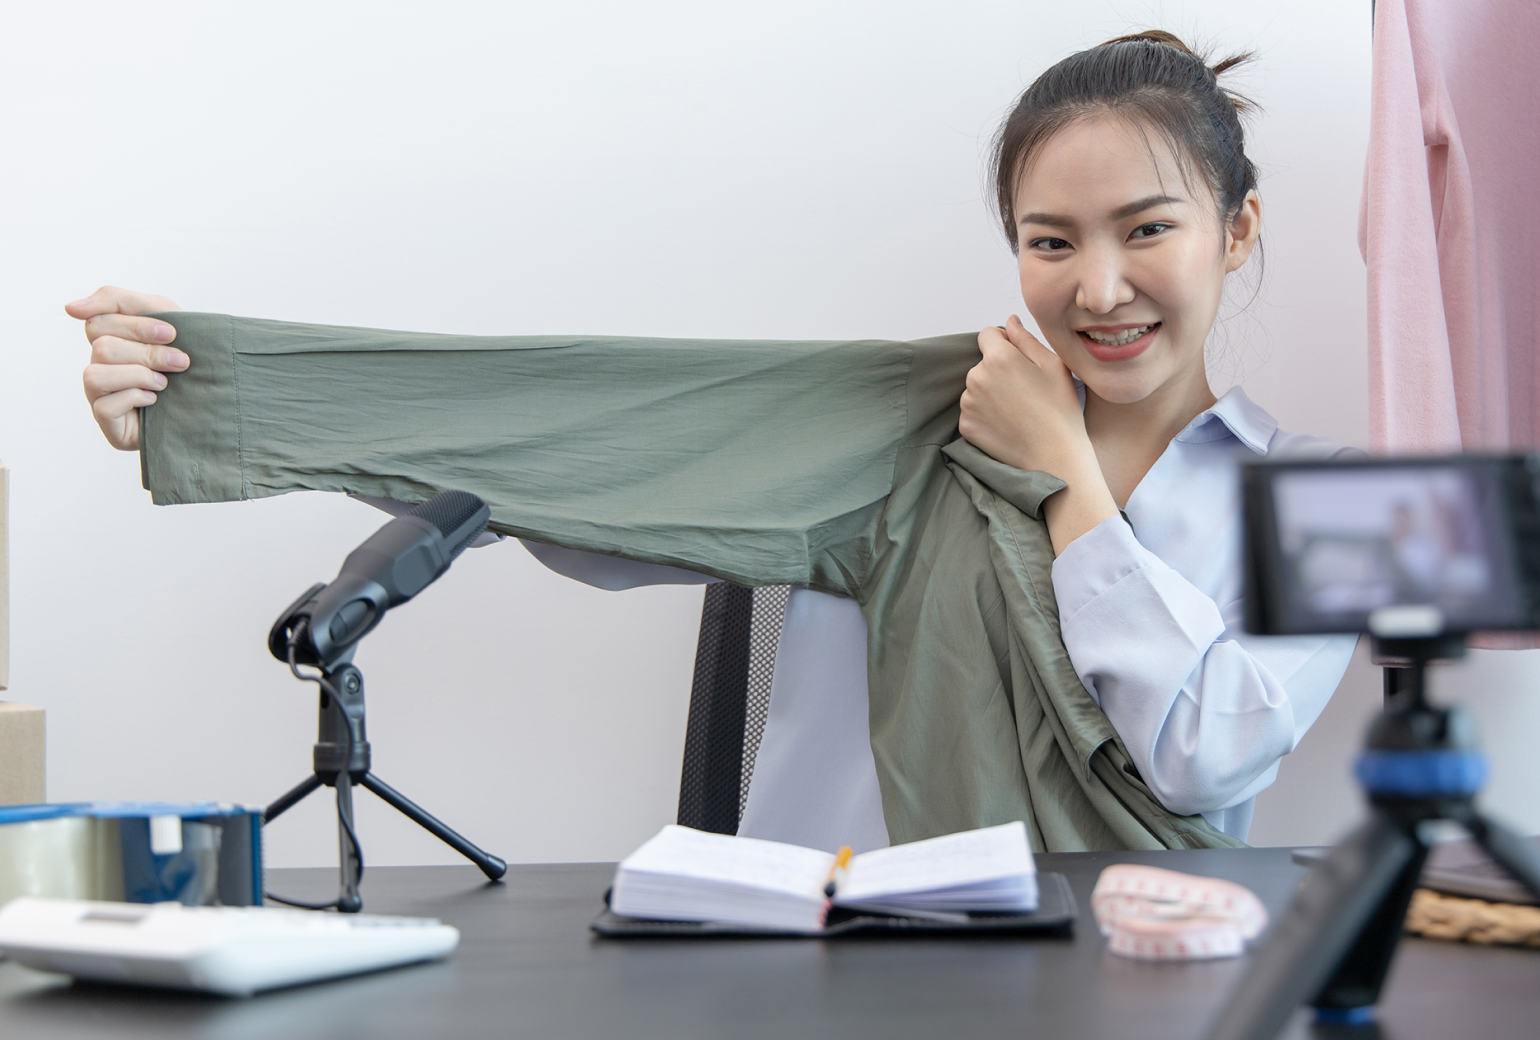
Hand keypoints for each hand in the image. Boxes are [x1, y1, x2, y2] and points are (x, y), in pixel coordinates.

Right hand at [67, 286, 185, 449]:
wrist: (211, 403)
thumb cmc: (185, 359)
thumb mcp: (165, 318)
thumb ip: (122, 301)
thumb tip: (71, 308)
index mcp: (109, 337)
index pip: (99, 319)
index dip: (136, 326)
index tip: (171, 333)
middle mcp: (98, 364)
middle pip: (102, 346)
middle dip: (147, 353)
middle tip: (180, 361)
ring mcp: (98, 393)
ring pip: (96, 374)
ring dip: (140, 376)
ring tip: (164, 383)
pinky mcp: (106, 419)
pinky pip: (105, 405)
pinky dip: (136, 398)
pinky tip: (153, 400)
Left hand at [959, 315, 1117, 554]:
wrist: (1054, 457)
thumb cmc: (1060, 410)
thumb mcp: (1053, 366)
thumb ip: (1026, 339)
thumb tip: (1010, 321)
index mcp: (998, 358)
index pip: (988, 334)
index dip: (1004, 342)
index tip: (1019, 359)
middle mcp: (976, 377)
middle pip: (983, 363)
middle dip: (999, 370)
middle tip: (1026, 391)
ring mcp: (968, 403)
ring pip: (977, 387)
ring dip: (991, 392)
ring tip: (1018, 410)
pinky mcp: (966, 426)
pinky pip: (973, 411)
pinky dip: (986, 414)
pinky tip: (1008, 424)